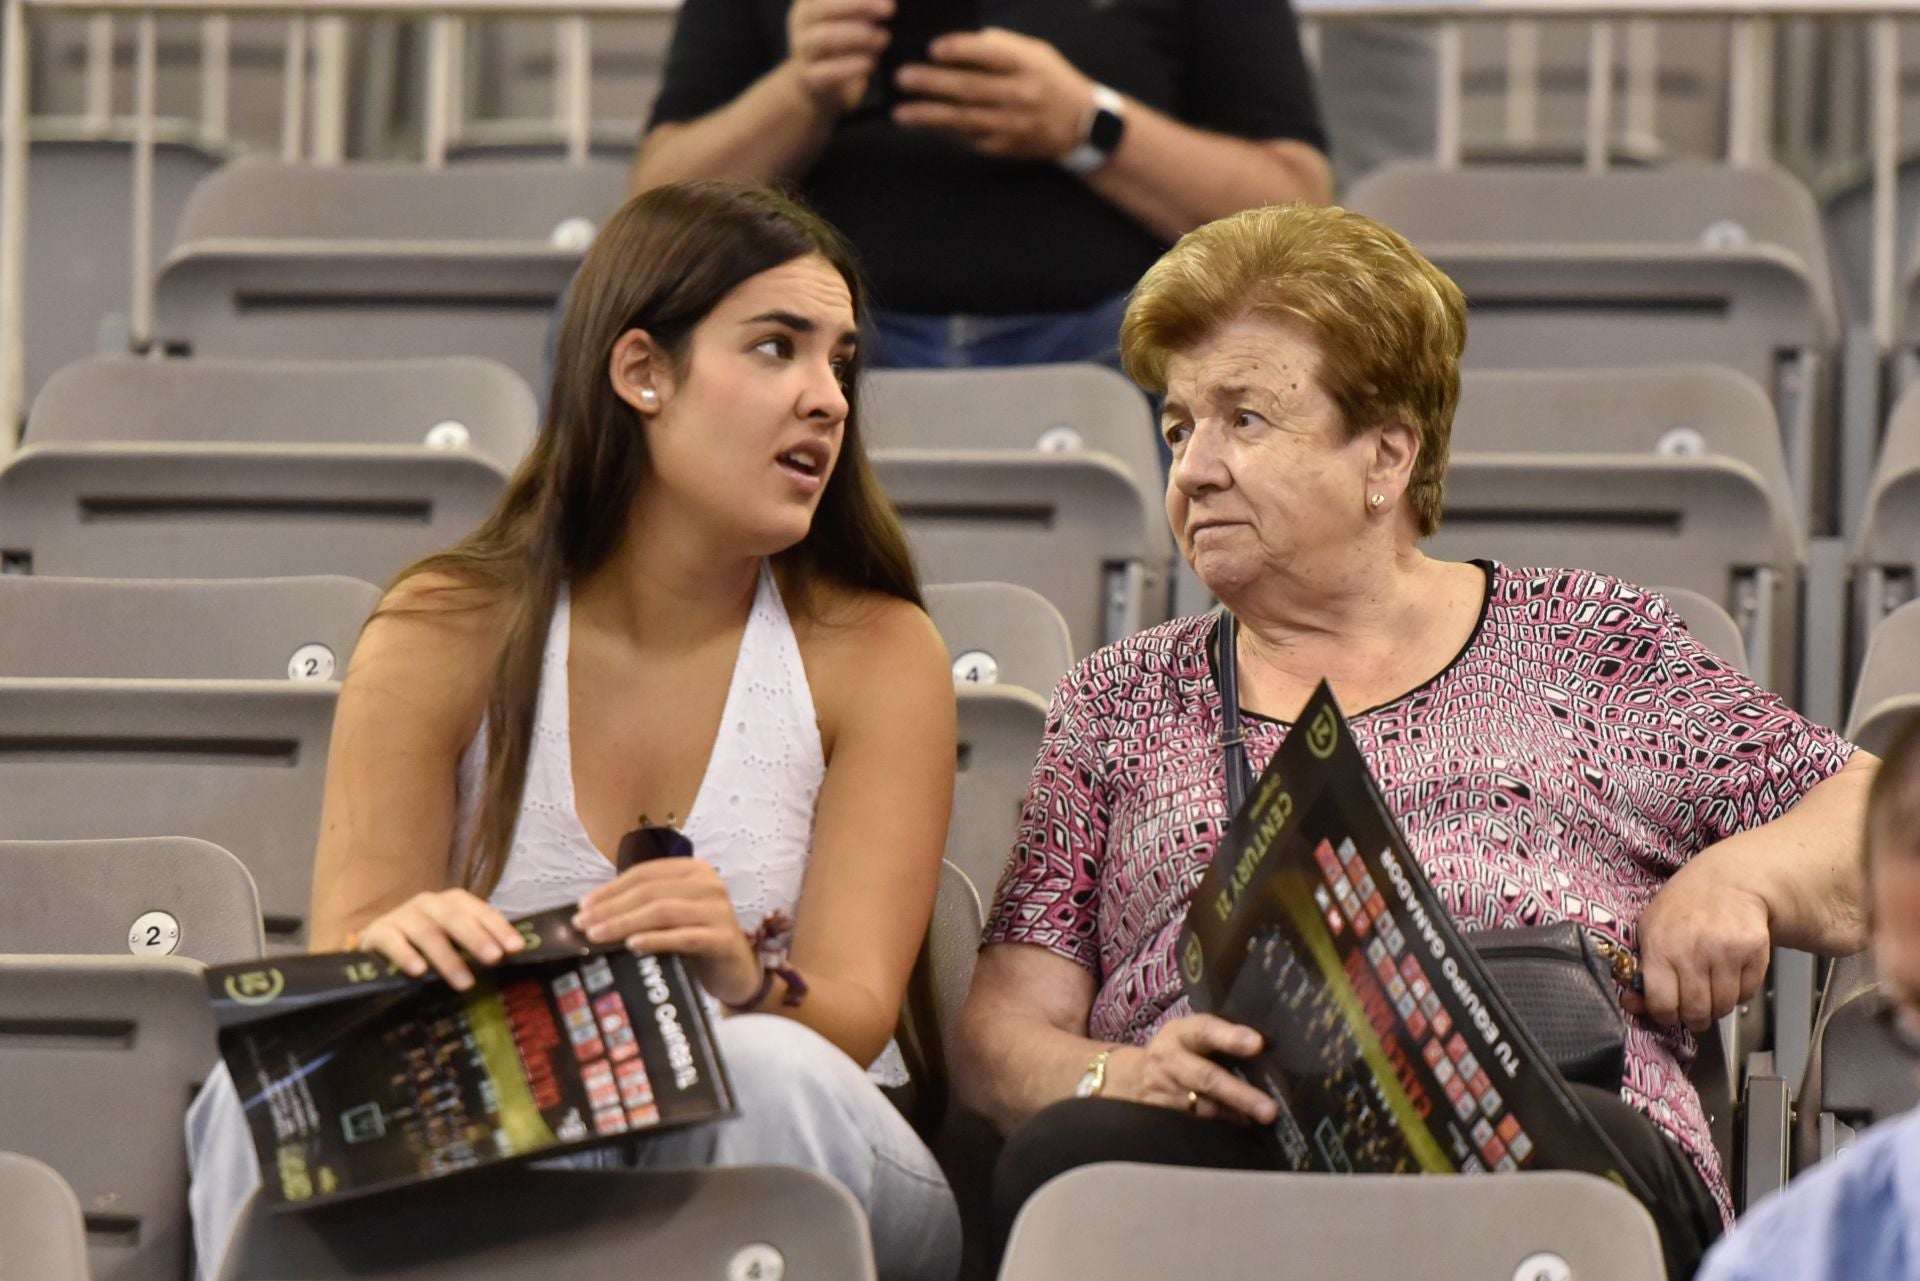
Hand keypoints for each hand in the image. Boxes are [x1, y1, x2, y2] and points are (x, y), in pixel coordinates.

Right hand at [353, 889, 526, 991]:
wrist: (376, 943)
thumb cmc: (424, 945)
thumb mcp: (453, 942)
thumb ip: (478, 947)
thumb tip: (512, 961)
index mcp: (453, 902)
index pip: (480, 911)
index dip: (499, 928)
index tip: (516, 949)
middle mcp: (429, 903)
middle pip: (455, 918)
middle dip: (476, 938)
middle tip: (494, 960)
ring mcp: (402, 915)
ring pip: (427, 932)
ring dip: (447, 957)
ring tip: (464, 982)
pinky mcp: (377, 932)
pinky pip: (392, 941)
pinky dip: (406, 955)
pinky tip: (419, 972)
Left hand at [574, 858, 762, 1007]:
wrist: (735, 968)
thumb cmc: (696, 937)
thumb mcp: (672, 914)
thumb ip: (643, 906)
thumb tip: (593, 912)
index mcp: (694, 869)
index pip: (644, 874)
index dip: (611, 888)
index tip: (583, 906)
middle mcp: (709, 884)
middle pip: (651, 892)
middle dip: (612, 908)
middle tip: (583, 924)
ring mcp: (719, 910)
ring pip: (663, 911)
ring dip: (625, 923)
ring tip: (598, 936)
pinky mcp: (723, 939)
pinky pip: (684, 937)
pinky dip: (655, 940)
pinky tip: (632, 946)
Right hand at [784, 0, 894, 116]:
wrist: (820, 82)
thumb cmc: (843, 40)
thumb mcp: (851, 17)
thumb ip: (864, 7)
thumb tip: (887, 1)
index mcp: (810, 1)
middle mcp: (802, 22)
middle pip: (823, 7)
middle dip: (859, 5)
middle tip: (889, 9)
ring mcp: (803, 49)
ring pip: (824, 38)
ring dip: (858, 36)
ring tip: (884, 38)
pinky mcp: (809, 76)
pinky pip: (827, 71)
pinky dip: (851, 66)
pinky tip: (870, 63)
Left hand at [892, 28, 1094, 161]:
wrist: (1081, 126)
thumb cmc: (1050, 80)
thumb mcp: (1035, 52)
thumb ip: (999, 46)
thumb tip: (954, 42)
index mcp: (1027, 64)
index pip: (991, 54)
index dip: (960, 49)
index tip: (932, 47)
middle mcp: (1020, 95)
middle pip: (970, 88)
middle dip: (932, 83)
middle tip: (902, 77)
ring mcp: (1011, 125)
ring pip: (964, 119)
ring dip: (928, 116)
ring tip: (900, 113)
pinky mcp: (1003, 147)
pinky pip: (967, 138)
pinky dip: (942, 132)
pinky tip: (921, 125)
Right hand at [1103, 1015, 1277, 1123]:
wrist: (1131, 1078)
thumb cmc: (1178, 1052)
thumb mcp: (1191, 1034)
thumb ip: (1222, 1037)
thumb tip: (1268, 1047)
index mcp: (1181, 1034)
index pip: (1205, 1029)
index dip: (1230, 1037)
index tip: (1257, 1044)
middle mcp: (1170, 1061)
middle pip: (1206, 1078)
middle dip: (1239, 1095)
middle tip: (1269, 1110)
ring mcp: (1164, 1092)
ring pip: (1202, 1109)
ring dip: (1233, 1117)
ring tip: (1262, 1125)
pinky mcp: (1161, 1117)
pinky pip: (1193, 1126)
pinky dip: (1218, 1132)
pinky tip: (1239, 1134)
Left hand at [1626, 849, 1772, 1032]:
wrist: (1728, 881)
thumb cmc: (1681, 908)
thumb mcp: (1650, 930)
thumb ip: (1642, 970)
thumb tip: (1633, 1006)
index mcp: (1661, 947)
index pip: (1662, 1003)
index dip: (1664, 1015)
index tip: (1667, 1012)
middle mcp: (1694, 951)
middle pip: (1697, 1011)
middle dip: (1692, 1018)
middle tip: (1692, 1010)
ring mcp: (1728, 952)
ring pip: (1724, 1006)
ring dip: (1716, 1007)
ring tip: (1710, 991)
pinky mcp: (1756, 952)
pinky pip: (1747, 994)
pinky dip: (1738, 994)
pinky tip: (1728, 977)